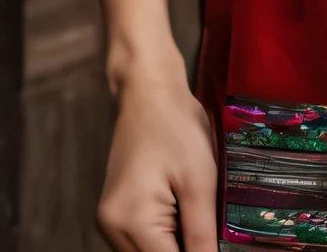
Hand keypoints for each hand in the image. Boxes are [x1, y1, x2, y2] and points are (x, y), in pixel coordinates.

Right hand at [97, 54, 218, 251]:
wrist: (148, 90)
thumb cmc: (176, 126)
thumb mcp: (199, 182)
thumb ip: (202, 235)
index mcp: (130, 220)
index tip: (216, 244)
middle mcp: (112, 227)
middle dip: (186, 251)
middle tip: (209, 230)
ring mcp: (110, 221)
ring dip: (174, 247)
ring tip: (196, 219)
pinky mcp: (116, 213)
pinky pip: (142, 243)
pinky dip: (164, 239)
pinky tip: (183, 217)